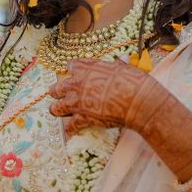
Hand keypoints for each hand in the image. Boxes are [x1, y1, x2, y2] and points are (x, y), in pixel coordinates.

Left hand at [48, 59, 170, 137]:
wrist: (136, 100)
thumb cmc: (133, 81)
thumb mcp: (124, 68)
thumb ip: (118, 64)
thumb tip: (122, 59)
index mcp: (85, 68)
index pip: (70, 66)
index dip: (73, 71)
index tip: (76, 74)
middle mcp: (76, 84)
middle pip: (56, 88)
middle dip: (57, 93)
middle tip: (61, 96)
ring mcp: (76, 102)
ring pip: (56, 108)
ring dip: (58, 111)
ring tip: (61, 113)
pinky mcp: (81, 118)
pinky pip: (69, 126)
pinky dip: (70, 130)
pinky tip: (71, 132)